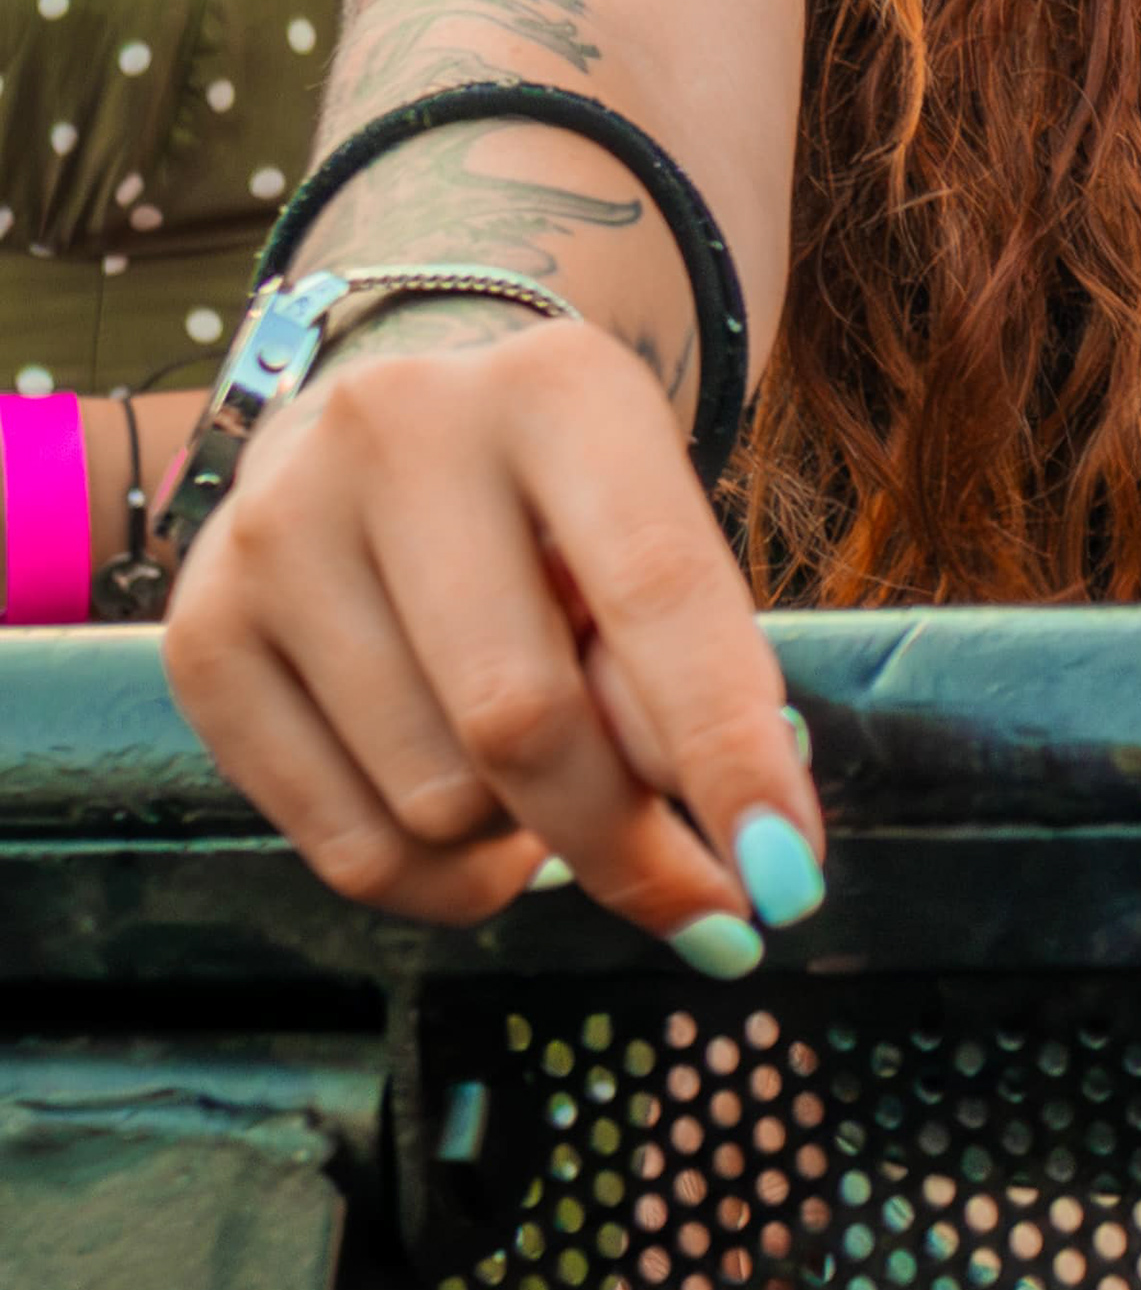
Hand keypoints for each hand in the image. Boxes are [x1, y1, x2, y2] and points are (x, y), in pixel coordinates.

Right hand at [159, 312, 822, 952]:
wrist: (399, 420)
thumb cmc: (561, 501)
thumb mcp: (652, 531)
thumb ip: (691, 665)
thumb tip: (740, 834)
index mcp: (555, 388)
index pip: (657, 593)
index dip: (728, 750)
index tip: (788, 876)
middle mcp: (398, 436)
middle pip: (523, 720)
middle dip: (626, 843)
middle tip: (699, 900)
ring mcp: (277, 533)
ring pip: (435, 804)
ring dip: (520, 840)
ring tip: (536, 767)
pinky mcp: (202, 636)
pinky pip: (344, 851)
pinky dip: (437, 878)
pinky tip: (466, 805)